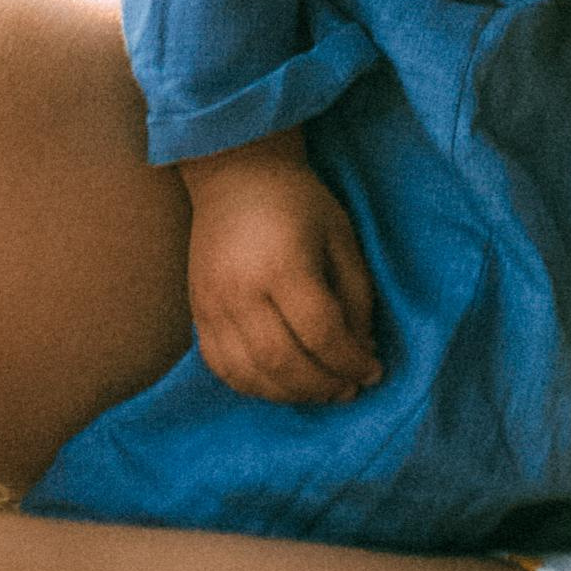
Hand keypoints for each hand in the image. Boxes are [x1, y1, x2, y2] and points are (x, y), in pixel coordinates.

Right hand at [179, 130, 381, 405]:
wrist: (236, 176)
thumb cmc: (298, 202)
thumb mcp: (341, 236)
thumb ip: (355, 295)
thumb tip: (361, 351)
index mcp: (283, 265)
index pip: (320, 332)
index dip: (350, 360)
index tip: (373, 371)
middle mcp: (240, 291)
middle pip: (283, 362)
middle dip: (323, 385)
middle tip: (350, 389)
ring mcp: (211, 306)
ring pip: (249, 374)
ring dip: (290, 394)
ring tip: (321, 390)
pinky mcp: (197, 314)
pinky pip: (222, 368)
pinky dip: (255, 386)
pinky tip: (282, 383)